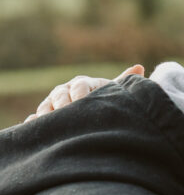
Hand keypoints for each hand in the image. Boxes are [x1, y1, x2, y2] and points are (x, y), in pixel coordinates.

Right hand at [24, 64, 144, 121]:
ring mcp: (52, 103)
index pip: (80, 86)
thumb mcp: (113, 92)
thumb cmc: (104, 102)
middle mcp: (65, 90)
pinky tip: (33, 126)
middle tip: (67, 116)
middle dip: (63, 106)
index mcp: (82, 83)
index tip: (83, 104)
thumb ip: (122, 82)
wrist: (92, 112)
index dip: (81, 95)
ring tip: (51, 124)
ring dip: (47, 114)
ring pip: (46, 106)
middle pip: (60, 95)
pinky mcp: (44, 116)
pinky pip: (36, 118)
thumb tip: (140, 67)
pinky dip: (34, 122)